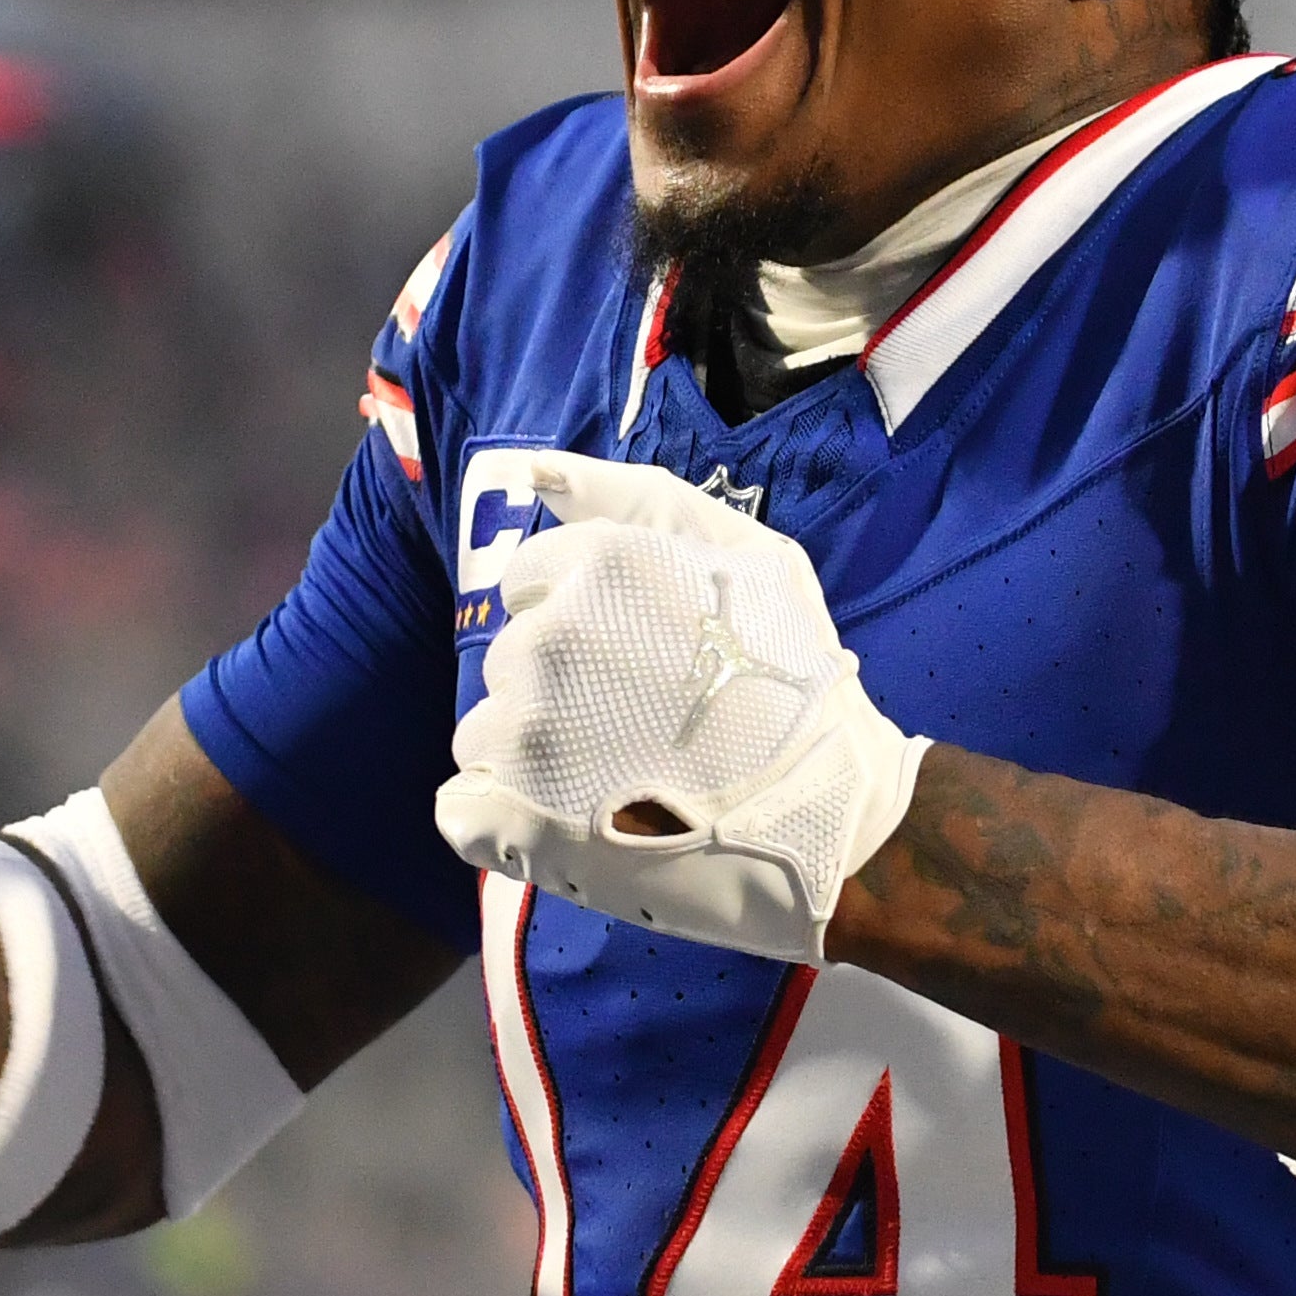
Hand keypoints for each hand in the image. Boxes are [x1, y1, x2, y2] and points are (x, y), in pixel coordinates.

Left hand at [431, 457, 927, 964]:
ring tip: (615, 782)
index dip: (580, 623)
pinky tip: (570, 825)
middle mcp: (547, 643)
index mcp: (596, 571)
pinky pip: (463, 807)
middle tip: (640, 728)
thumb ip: (634, 499)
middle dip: (561, 689)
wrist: (831, 816)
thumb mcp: (748, 556)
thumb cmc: (799, 681)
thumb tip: (535, 470)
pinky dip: (503, 818)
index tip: (634, 662)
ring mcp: (525, 737)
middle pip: (511, 661)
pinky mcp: (511, 820)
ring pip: (486, 735)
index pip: (527, 583)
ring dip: (534, 756)